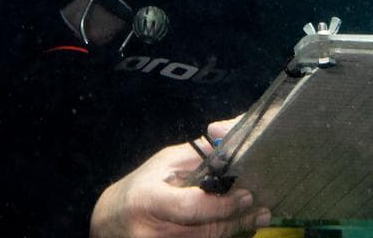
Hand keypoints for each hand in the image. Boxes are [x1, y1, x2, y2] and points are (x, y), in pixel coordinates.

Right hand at [90, 135, 270, 237]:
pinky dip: (221, 236)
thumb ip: (197, 157)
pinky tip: (239, 226)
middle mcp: (154, 231)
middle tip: (262, 209)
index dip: (220, 205)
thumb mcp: (162, 165)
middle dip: (237, 219)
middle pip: (206, 231)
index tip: (246, 195)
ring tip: (259, 216)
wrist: (110, 224)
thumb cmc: (140, 188)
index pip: (190, 208)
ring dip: (235, 229)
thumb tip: (232, 144)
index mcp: (147, 200)